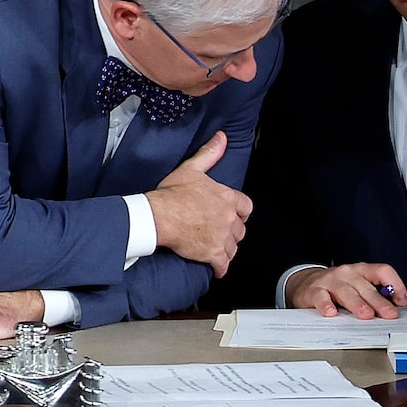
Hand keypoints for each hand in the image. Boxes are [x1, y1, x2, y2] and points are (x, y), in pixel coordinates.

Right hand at [146, 131, 252, 277]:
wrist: (158, 216)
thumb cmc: (172, 193)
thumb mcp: (192, 169)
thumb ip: (209, 154)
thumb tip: (221, 137)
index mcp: (227, 198)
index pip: (247, 207)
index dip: (240, 212)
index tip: (234, 215)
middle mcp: (229, 218)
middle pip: (240, 229)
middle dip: (233, 232)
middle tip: (222, 232)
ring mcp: (222, 237)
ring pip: (233, 247)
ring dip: (227, 248)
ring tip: (219, 249)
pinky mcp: (212, 253)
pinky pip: (223, 264)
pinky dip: (221, 267)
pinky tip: (217, 269)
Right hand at [287, 263, 406, 318]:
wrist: (306, 283)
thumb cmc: (338, 287)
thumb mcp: (358, 286)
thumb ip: (374, 295)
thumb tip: (394, 309)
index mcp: (362, 271)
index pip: (382, 271)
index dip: (395, 284)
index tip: (402, 301)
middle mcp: (348, 273)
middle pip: (366, 286)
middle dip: (379, 301)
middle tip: (388, 314)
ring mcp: (331, 280)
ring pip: (346, 292)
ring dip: (357, 304)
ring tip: (366, 315)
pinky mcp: (315, 290)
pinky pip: (321, 297)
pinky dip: (326, 305)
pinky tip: (331, 313)